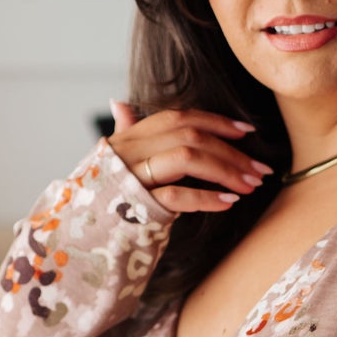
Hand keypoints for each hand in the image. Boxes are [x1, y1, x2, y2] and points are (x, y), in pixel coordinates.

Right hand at [106, 98, 273, 214]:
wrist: (76, 233)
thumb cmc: (99, 197)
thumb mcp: (110, 160)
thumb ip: (122, 131)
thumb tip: (120, 103)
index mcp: (130, 136)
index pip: (180, 118)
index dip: (216, 122)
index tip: (248, 132)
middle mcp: (131, 149)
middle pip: (191, 136)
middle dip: (231, 152)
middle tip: (260, 170)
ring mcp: (133, 176)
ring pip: (188, 158)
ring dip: (226, 171)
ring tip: (250, 186)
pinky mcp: (138, 205)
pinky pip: (178, 196)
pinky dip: (207, 197)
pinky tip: (228, 202)